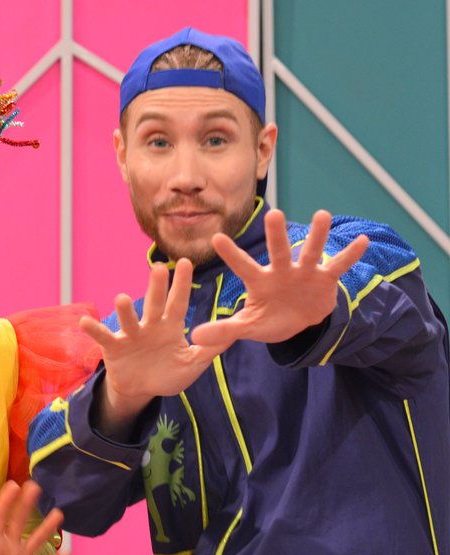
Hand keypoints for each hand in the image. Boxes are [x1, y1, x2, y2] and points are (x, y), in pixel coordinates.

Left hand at [0, 481, 67, 554]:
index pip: (0, 516)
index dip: (6, 502)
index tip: (14, 484)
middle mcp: (11, 542)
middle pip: (19, 521)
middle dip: (26, 505)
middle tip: (35, 485)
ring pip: (36, 540)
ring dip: (47, 529)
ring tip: (59, 512)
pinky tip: (68, 554)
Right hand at [81, 259, 229, 427]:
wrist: (141, 389)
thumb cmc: (167, 374)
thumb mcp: (192, 365)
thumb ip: (210, 350)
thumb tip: (234, 335)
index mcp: (170, 327)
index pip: (177, 302)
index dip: (182, 284)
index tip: (186, 262)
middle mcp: (150, 326)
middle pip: (153, 304)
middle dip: (156, 287)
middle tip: (159, 266)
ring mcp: (130, 335)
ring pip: (128, 319)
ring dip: (124, 309)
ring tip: (122, 298)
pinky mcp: (113, 347)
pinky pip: (103, 336)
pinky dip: (94, 330)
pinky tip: (85, 321)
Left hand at [191, 209, 367, 346]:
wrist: (300, 321)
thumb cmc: (269, 318)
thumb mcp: (247, 327)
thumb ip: (224, 330)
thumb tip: (194, 336)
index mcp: (259, 281)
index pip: (242, 266)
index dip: (230, 254)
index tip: (216, 237)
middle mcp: (281, 271)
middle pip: (278, 252)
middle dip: (276, 235)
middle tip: (273, 214)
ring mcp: (304, 272)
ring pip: (310, 251)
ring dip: (317, 235)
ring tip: (323, 214)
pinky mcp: (325, 279)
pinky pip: (338, 266)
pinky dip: (350, 256)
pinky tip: (362, 241)